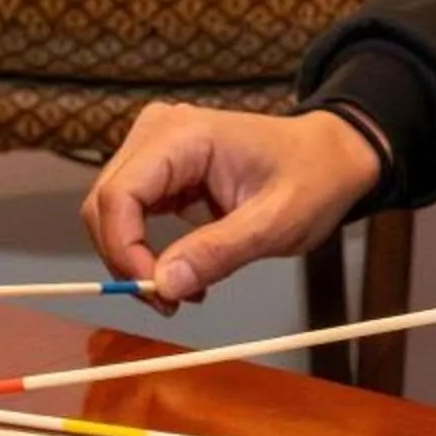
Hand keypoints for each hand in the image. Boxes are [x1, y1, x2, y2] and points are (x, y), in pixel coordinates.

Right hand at [80, 105, 382, 306]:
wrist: (331, 157)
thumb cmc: (313, 179)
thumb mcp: (275, 222)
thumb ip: (218, 252)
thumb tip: (163, 285)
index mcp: (181, 135)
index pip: (119, 194)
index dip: (123, 250)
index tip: (156, 294)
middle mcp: (156, 133)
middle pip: (104, 204)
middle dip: (125, 261)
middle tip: (167, 302)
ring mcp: (153, 148)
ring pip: (109, 212)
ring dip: (132, 260)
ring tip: (180, 291)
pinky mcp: (158, 169)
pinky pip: (129, 214)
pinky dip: (144, 251)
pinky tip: (181, 272)